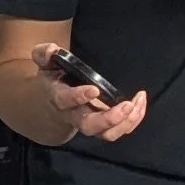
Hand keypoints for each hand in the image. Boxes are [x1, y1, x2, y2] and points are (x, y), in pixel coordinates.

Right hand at [32, 51, 146, 144]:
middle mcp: (74, 115)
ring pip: (107, 134)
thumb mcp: (45, 63)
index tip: (94, 89)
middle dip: (109, 119)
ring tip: (137, 103)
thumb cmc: (53, 78)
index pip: (66, 100)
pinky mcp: (103, 126)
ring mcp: (90, 123)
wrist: (51, 104)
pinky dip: (133, 120)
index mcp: (59, 98)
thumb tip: (52, 50)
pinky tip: (140, 104)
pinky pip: (119, 130)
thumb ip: (44, 53)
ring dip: (126, 122)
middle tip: (126, 105)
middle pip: (89, 126)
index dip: (79, 96)